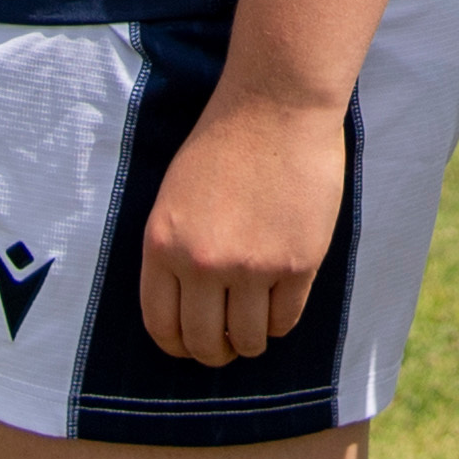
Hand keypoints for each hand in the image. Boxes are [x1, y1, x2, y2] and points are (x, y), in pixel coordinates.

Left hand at [136, 93, 344, 366]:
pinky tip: (279, 304)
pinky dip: (281, 322)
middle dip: (216, 353)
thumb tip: (189, 308)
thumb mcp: (175, 196)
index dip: (178, 347)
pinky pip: (286, 319)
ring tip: (255, 329)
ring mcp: (251, 266)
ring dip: (251, 342)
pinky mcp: (296, 263)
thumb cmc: (225, 142)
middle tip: (227, 347)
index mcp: (163, 245)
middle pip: (205, 343)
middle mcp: (202, 263)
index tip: (190, 347)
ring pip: (249, 339)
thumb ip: (175, 251)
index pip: (162, 326)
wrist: (277, 105)